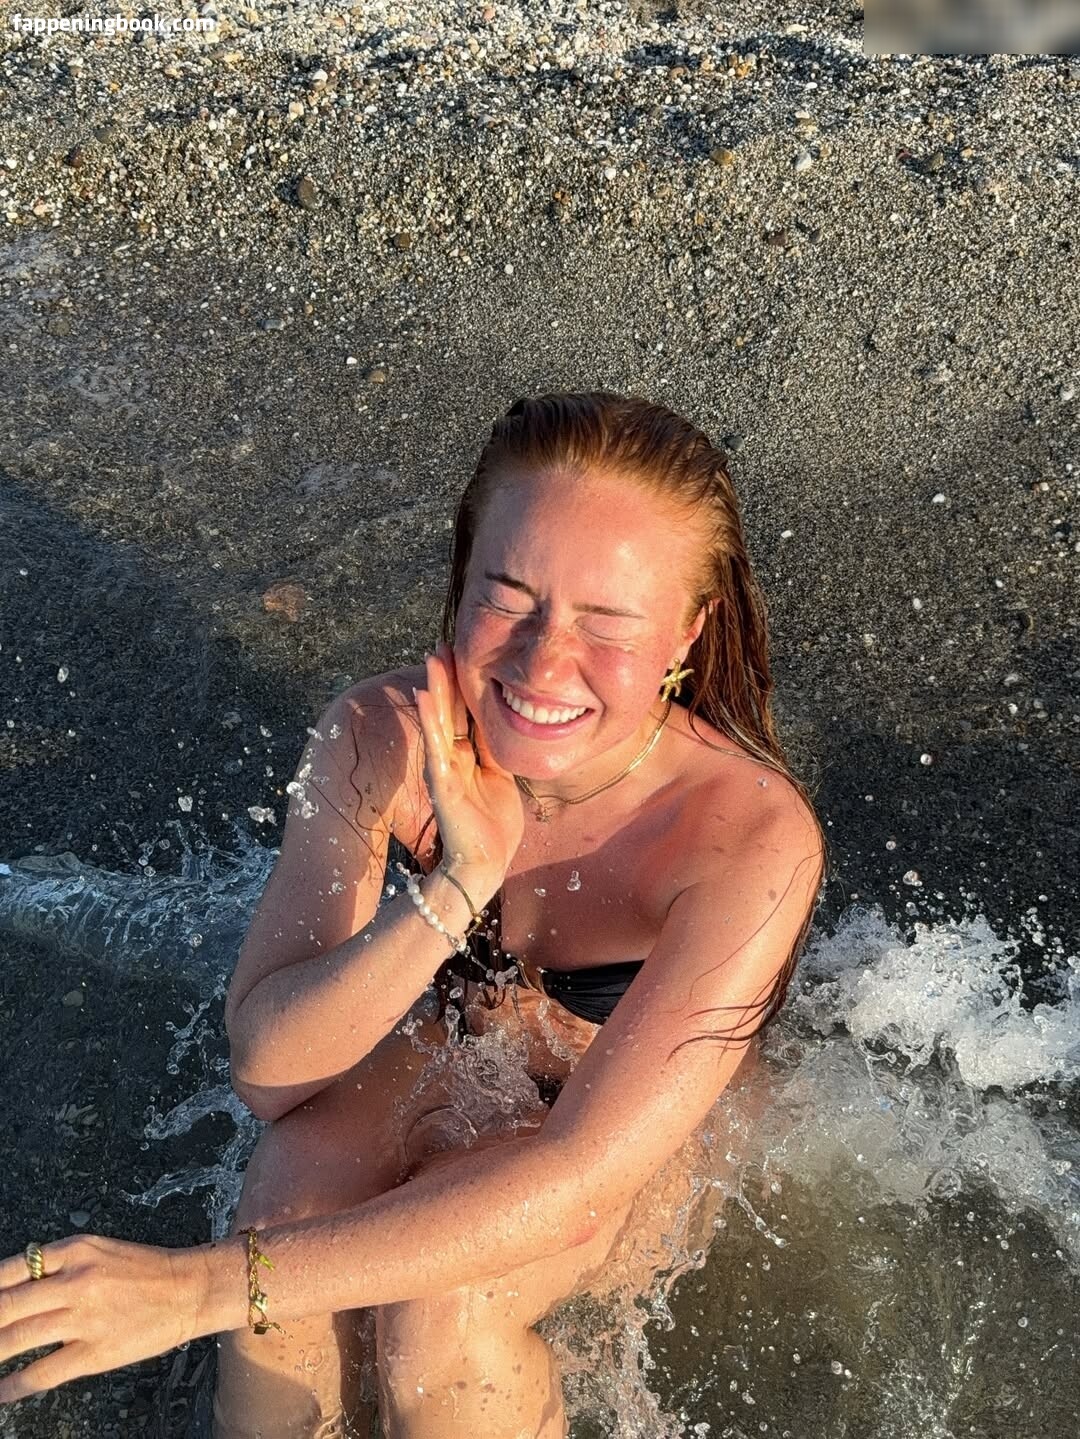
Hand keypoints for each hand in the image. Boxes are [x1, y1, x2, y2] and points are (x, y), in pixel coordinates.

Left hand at [0, 1233, 198, 1404]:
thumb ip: (56, 1265)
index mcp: (73, 1251)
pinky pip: (41, 1373)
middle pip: (5, 1306)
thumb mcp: (97, 1250)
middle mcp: (74, 1281)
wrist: (190, 1288)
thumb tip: (13, 1287)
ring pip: (15, 1340)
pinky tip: (0, 1393)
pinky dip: (12, 1387)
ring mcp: (83, 1318)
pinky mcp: (94, 1352)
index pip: (9, 1270)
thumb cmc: (145, 1269)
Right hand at [413, 640, 523, 880]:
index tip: (461, 652)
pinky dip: (430, 723)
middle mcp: (452, 759)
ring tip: (432, 659)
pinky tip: (424, 698)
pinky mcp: (443, 785)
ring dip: (435, 689)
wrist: (484, 866)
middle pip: (450, 710)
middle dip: (446, 677)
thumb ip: (496, 752)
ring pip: (439, 722)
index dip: (463, 683)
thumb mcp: (501, 778)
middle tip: (442, 643)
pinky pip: (435, 748)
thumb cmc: (493, 827)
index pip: (465, 712)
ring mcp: (445, 770)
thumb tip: (505, 722)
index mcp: (468, 758)